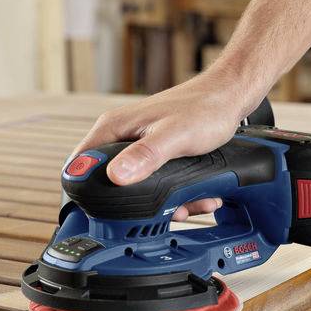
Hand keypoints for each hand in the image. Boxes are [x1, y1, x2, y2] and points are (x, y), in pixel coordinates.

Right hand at [74, 72, 258, 220]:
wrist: (230, 98)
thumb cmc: (204, 108)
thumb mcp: (174, 136)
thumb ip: (145, 156)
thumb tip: (115, 176)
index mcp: (114, 128)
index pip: (80, 163)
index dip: (84, 191)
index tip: (103, 213)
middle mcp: (122, 137)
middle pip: (109, 182)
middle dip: (135, 205)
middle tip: (160, 213)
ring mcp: (138, 147)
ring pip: (137, 188)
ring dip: (163, 204)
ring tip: (186, 205)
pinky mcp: (155, 155)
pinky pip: (156, 183)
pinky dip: (175, 196)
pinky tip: (194, 198)